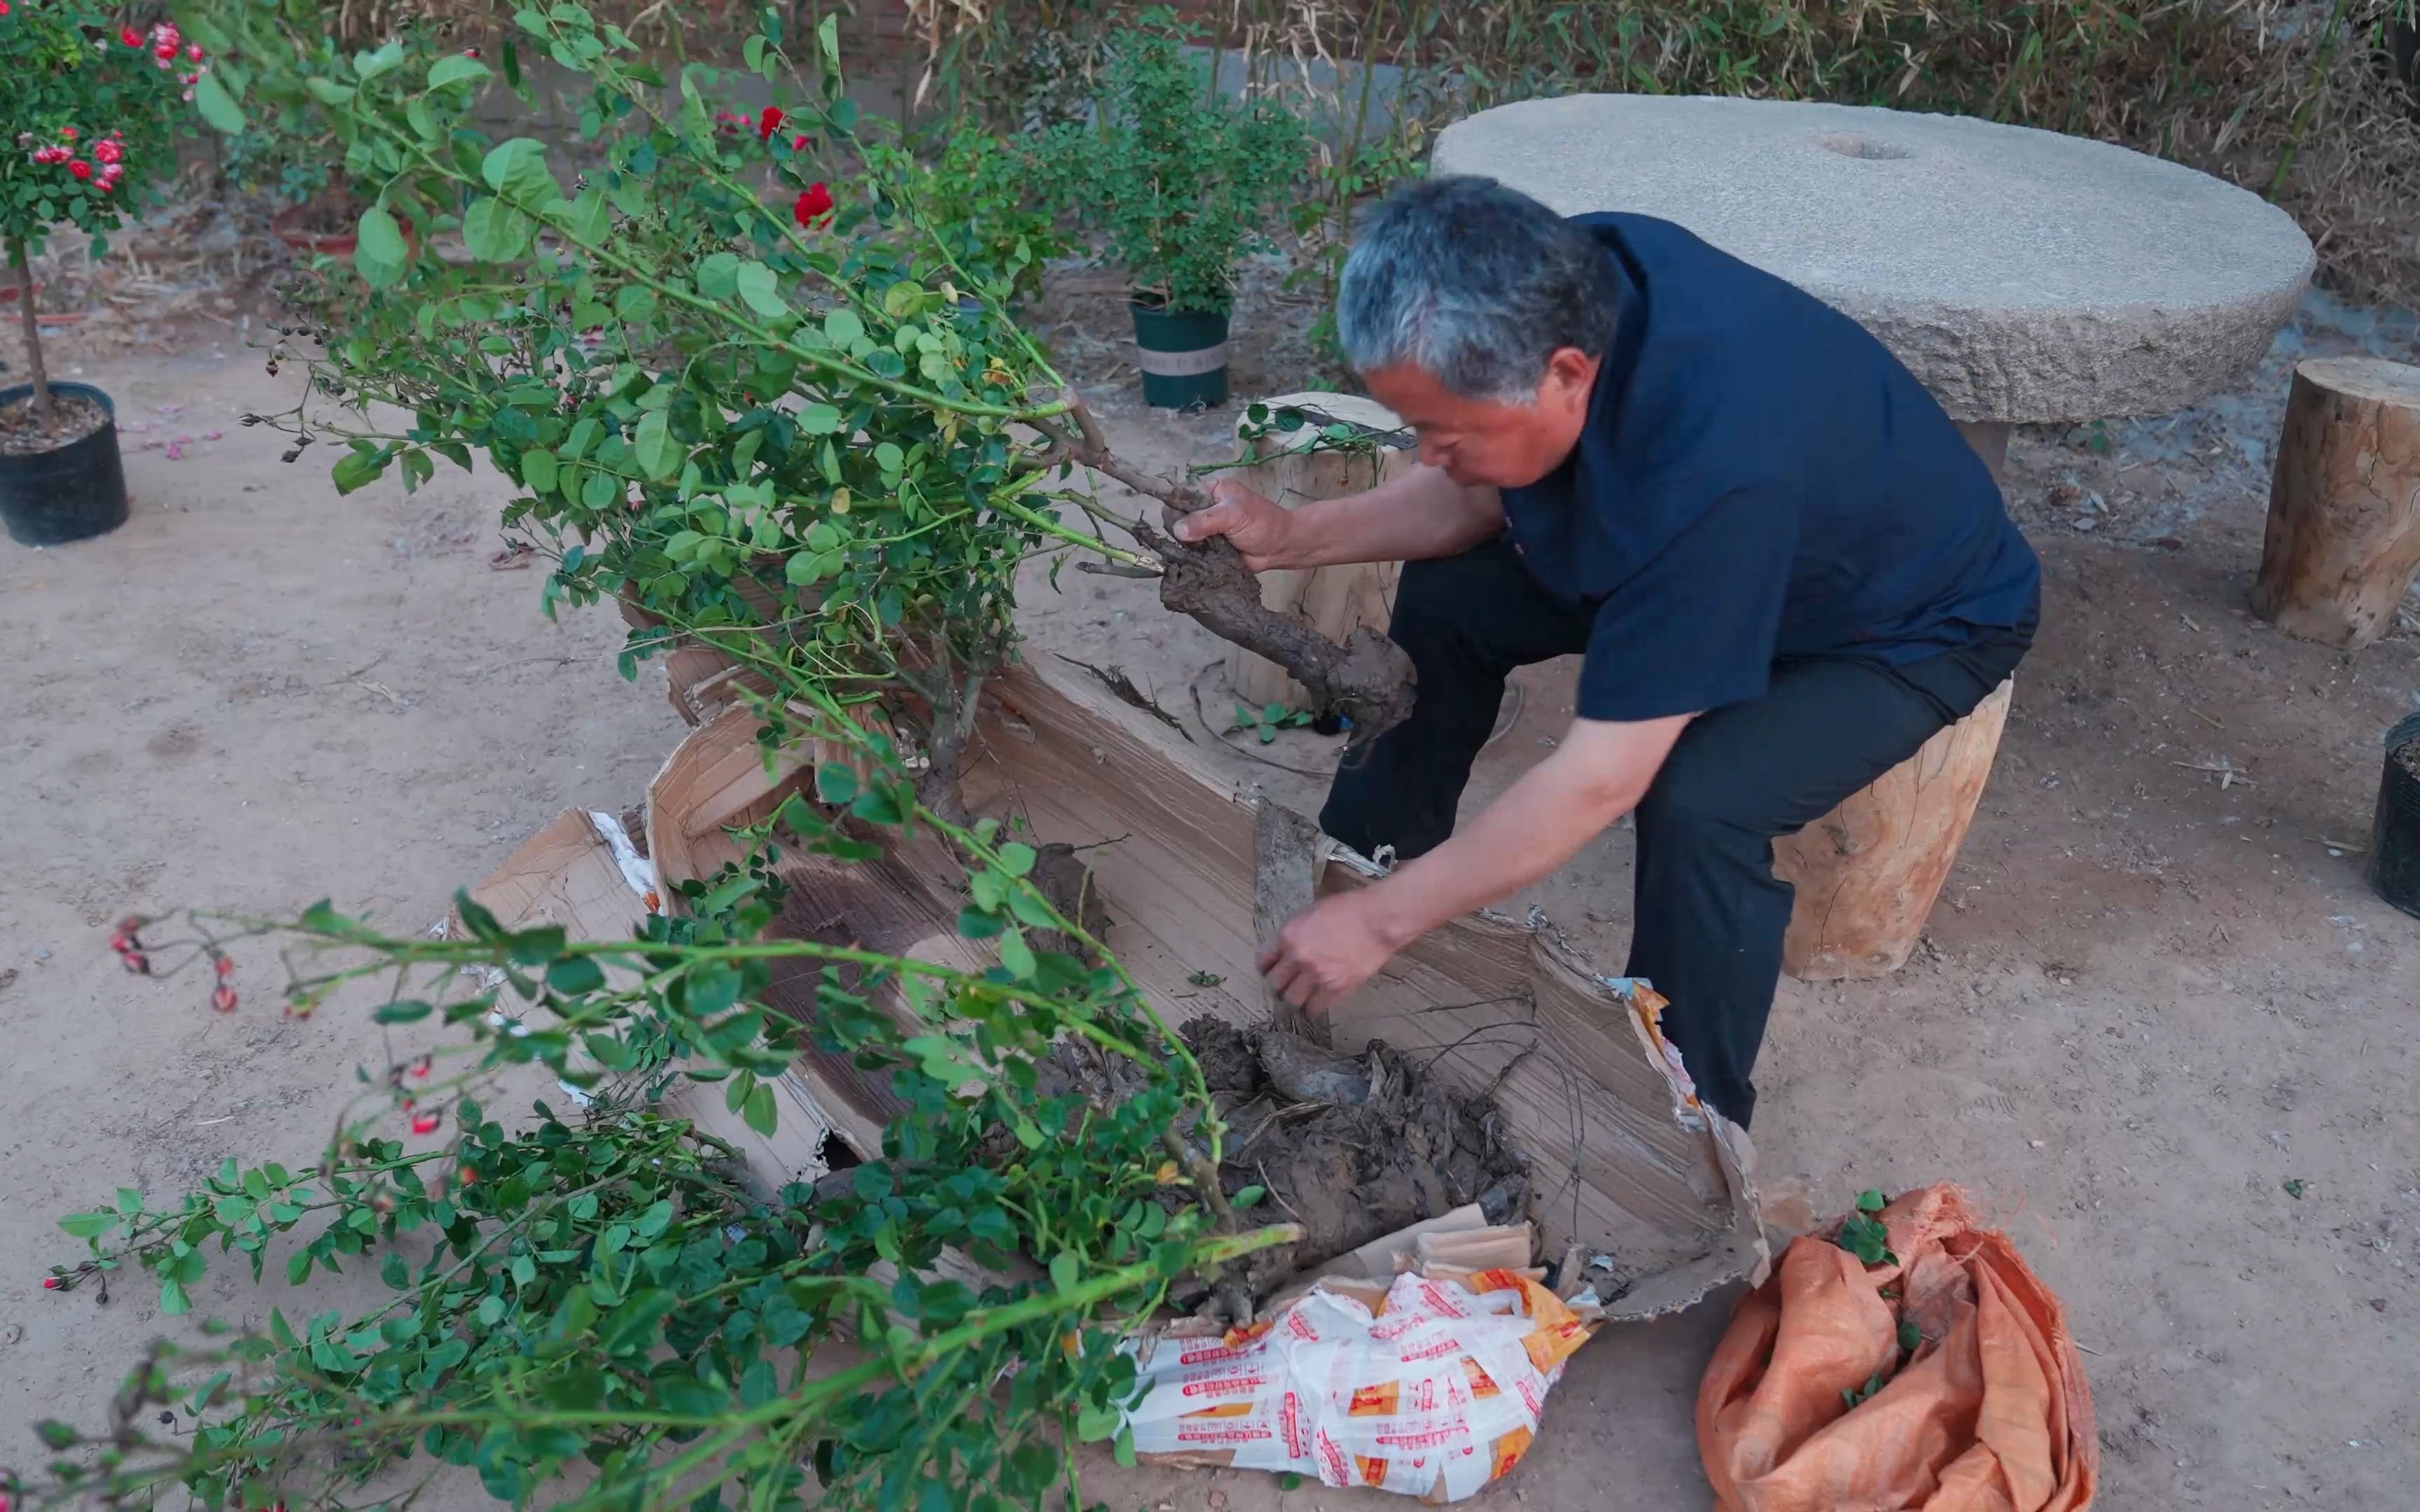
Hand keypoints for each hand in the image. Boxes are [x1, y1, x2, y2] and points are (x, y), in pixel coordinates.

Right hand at [1171, 478, 1293, 571]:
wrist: (1281, 547)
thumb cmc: (1261, 524)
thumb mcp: (1232, 515)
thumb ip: (1204, 521)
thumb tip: (1178, 530)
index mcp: (1211, 490)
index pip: (1183, 494)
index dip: (1174, 506)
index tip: (1169, 521)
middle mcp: (1206, 508)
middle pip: (1180, 516)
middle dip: (1179, 529)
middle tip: (1180, 542)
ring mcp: (1207, 529)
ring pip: (1185, 536)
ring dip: (1184, 546)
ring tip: (1183, 554)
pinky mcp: (1209, 548)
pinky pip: (1194, 551)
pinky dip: (1191, 557)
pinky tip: (1186, 562)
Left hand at [1258, 891, 1402, 1014]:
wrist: (1378, 920)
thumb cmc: (1348, 909)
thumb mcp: (1310, 913)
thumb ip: (1295, 933)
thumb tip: (1286, 949)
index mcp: (1288, 935)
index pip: (1263, 960)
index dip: (1266, 967)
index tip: (1271, 971)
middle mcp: (1298, 957)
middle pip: (1274, 982)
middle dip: (1278, 984)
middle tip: (1285, 985)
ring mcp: (1316, 974)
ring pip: (1292, 999)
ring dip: (1294, 998)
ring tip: (1299, 996)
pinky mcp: (1336, 988)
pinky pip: (1315, 1007)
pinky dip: (1312, 1008)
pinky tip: (1314, 1005)